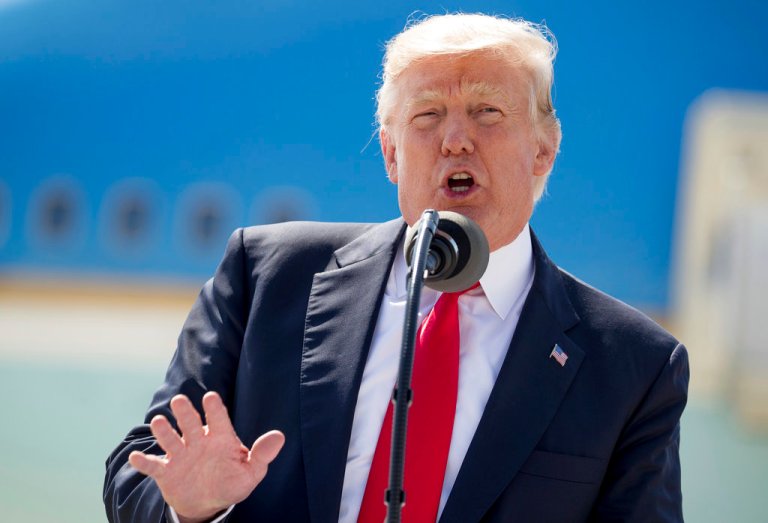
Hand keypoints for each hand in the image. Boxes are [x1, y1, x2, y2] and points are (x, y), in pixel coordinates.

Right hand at [128, 392, 284, 522]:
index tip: (210, 397)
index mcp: (220, 438)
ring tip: (158, 423)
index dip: (214, 408)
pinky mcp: (166, 472)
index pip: (218, 419)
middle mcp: (198, 441)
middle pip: (190, 423)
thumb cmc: (232, 482)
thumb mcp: (251, 472)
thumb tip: (279, 436)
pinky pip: (153, 466)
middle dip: (185, 412)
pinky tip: (135, 458)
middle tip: (179, 401)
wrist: (206, 503)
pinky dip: (144, 463)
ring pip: (170, 439)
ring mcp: (180, 455)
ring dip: (164, 431)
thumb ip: (262, 454)